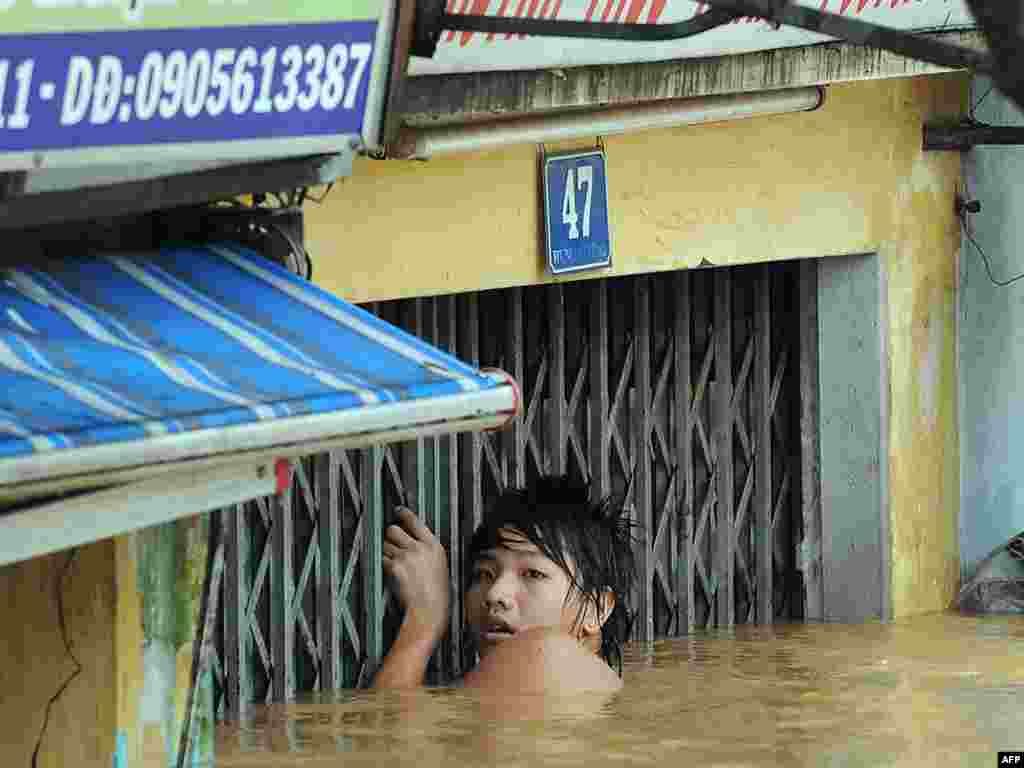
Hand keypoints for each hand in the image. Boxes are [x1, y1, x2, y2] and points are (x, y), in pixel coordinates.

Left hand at [383, 507, 449, 643]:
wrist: (429, 609)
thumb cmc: (437, 593)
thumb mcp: (439, 565)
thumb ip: (427, 550)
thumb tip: (413, 540)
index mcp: (434, 546)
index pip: (415, 521)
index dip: (404, 514)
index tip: (398, 511)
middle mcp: (419, 548)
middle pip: (394, 529)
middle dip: (390, 535)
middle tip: (393, 542)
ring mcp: (406, 556)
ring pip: (385, 545)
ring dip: (386, 551)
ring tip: (396, 563)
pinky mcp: (395, 567)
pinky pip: (383, 559)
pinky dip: (384, 564)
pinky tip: (394, 573)